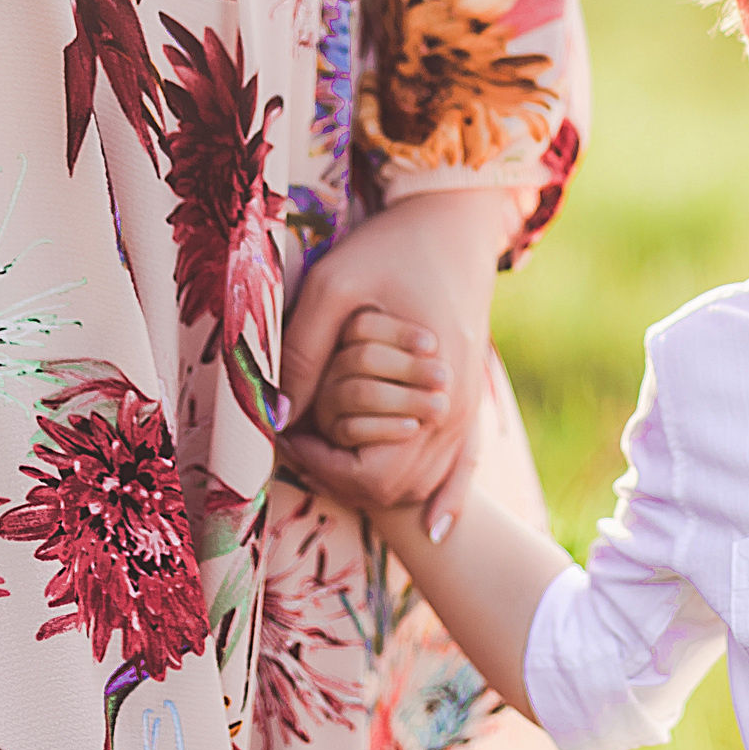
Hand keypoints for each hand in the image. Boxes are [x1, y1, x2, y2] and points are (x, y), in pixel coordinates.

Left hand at [277, 189, 519, 540]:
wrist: (455, 221)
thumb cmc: (390, 248)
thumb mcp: (333, 287)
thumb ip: (303, 353)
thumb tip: (275, 415)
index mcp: (428, 384)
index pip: (373, 472)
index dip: (323, 465)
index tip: (290, 435)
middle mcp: (456, 406)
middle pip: (402, 488)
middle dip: (347, 478)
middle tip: (305, 446)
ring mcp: (469, 404)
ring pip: (430, 482)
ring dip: (385, 486)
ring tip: (335, 456)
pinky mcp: (473, 395)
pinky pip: (467, 463)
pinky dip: (451, 497)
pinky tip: (438, 528)